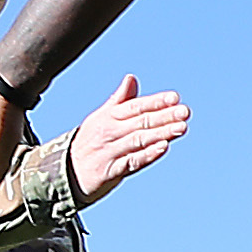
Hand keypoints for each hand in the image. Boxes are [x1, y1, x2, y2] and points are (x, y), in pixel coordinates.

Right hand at [65, 74, 187, 200]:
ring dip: (161, 133)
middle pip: (140, 122)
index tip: (175, 97)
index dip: (155, 101)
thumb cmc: (89, 142)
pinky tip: (163, 147)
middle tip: (185, 112)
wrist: (66, 173)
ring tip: (182, 127)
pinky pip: (131, 162)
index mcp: (107, 117)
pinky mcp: (110, 171)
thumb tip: (131, 78)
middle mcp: (108, 132)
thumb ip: (119, 100)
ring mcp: (109, 152)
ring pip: (139, 140)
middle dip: (164, 116)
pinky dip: (147, 154)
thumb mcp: (100, 118)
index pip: (134, 106)